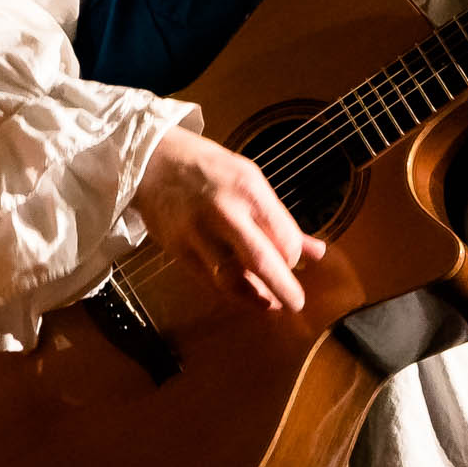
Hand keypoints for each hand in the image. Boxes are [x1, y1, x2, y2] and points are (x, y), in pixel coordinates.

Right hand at [133, 125, 326, 310]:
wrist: (151, 162)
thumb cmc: (209, 168)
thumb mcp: (251, 180)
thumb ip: (281, 220)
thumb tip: (316, 252)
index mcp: (248, 189)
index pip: (282, 236)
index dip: (293, 257)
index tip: (295, 263)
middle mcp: (223, 212)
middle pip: (259, 260)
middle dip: (282, 287)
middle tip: (296, 304)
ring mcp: (197, 233)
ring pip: (230, 277)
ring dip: (254, 297)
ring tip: (270, 304)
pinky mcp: (177, 249)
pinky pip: (207, 279)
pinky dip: (228, 290)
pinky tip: (243, 293)